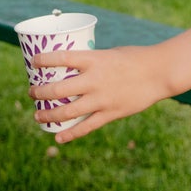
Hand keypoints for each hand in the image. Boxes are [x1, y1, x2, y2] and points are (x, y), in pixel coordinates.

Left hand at [28, 45, 170, 142]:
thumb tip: (75, 67)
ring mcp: (102, 98)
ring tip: (37, 114)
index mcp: (94, 59)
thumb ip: (93, 62)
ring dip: (49, 114)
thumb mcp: (110, 53)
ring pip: (68, 111)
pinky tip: (58, 137)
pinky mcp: (110, 113)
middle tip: (31, 92)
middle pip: (59, 89)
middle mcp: (95, 79)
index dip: (44, 60)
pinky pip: (86, 126)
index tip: (33, 62)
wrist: (158, 73)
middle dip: (40, 92)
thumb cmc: (134, 58)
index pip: (62, 58)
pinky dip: (70, 134)